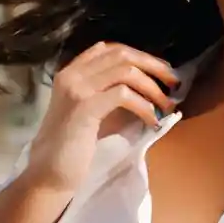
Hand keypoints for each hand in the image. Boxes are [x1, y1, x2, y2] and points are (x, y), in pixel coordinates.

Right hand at [24, 42, 179, 192]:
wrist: (49, 173)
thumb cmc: (74, 147)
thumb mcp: (94, 112)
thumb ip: (111, 93)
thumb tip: (149, 87)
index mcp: (72, 72)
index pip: (110, 49)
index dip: (141, 56)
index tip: (161, 70)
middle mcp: (72, 74)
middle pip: (121, 54)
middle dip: (153, 65)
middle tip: (174, 82)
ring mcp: (76, 88)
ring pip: (126, 71)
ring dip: (153, 87)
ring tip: (166, 105)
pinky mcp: (84, 107)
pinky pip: (124, 95)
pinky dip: (145, 106)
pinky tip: (152, 121)